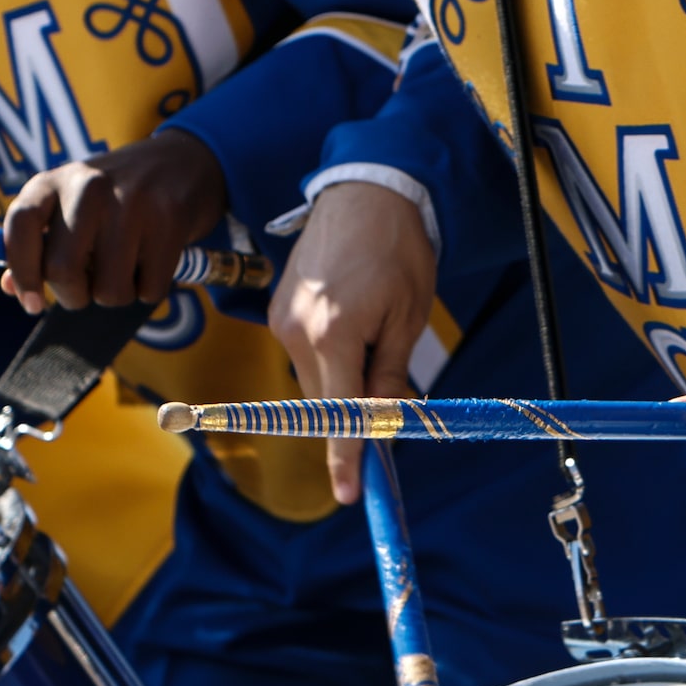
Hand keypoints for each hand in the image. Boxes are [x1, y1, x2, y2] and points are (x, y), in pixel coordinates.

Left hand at [0, 130, 228, 312]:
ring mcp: (133, 200)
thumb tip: (11, 288)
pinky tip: (152, 263)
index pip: (20, 226)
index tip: (32, 304)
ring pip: (109, 289)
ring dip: (115, 295)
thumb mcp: (70, 206)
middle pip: (62, 269)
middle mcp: (89, 185)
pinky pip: (150, 290)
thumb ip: (39, 243)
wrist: (184, 162)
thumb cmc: (114, 197)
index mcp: (55, 181)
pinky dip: (149, 289)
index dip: (22, 272)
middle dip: (74, 296)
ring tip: (124, 270)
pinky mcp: (171, 218)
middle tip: (86, 289)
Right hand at [269, 182, 435, 502]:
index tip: (349, 494)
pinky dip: (329, 350)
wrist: (367, 192)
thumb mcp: (407, 317)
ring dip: (342, 372)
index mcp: (333, 334)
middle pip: (324, 398)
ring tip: (376, 324)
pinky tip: (354, 315)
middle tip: (391, 394)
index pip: (338, 413)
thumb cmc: (397, 249)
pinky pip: (304, 348)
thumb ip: (389, 375)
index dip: (345, 457)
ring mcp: (281, 318)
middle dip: (354, 403)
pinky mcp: (278, 307)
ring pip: (314, 375)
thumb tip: (382, 422)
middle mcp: (296, 331)